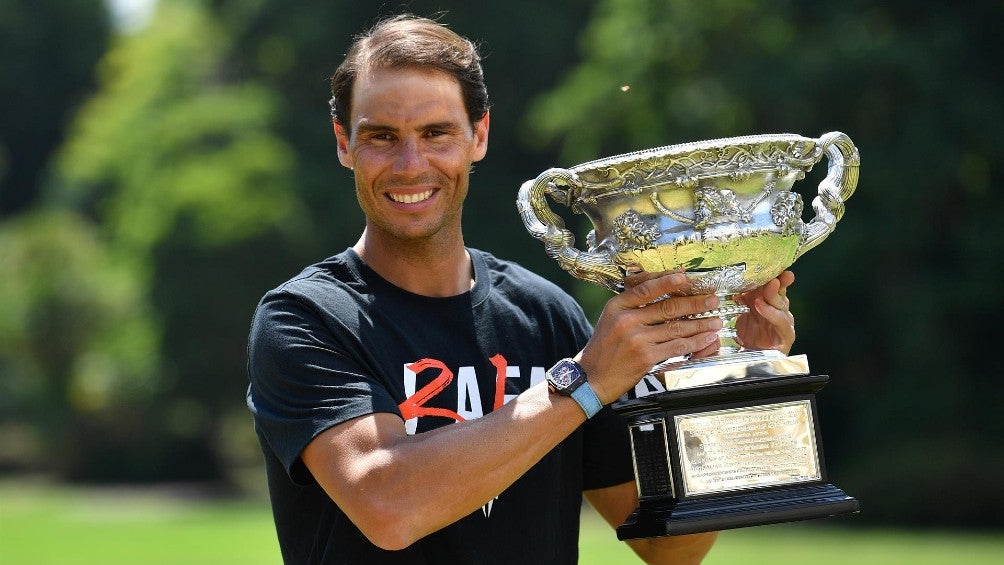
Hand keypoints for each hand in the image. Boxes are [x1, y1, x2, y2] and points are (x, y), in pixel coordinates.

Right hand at [579, 271, 722, 402]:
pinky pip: (676, 347)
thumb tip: (662, 293)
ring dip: (700, 324)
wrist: (591, 378)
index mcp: (617, 306)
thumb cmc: (604, 349)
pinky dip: (694, 342)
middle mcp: (626, 320)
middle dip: (695, 303)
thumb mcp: (610, 319)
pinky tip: (705, 338)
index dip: (669, 282)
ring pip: (676, 328)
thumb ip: (631, 306)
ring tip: (715, 320)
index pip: (647, 288)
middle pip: (667, 307)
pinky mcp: (645, 357)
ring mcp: (636, 339)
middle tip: (712, 299)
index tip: (687, 277)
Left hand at [734, 270, 795, 354]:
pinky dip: (770, 313)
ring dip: (772, 295)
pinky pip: (780, 321)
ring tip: (766, 287)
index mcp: (770, 302)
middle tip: (770, 275)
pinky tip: (761, 306)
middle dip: (776, 282)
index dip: (774, 275)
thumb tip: (736, 287)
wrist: (753, 358)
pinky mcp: (787, 335)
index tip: (773, 265)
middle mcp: (780, 310)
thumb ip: (743, 301)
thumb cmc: (751, 336)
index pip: (775, 285)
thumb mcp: (743, 315)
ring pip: (781, 304)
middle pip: (780, 292)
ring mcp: (784, 322)